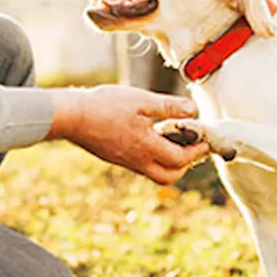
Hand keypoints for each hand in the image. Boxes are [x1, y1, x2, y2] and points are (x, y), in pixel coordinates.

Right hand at [48, 86, 210, 185]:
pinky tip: (151, 138)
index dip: (197, 150)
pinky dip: (154, 158)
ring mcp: (125, 161)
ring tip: (173, 141)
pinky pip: (141, 166)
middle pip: (170, 176)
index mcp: (148, 147)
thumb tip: (194, 111)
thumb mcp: (142, 100)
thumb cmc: (106, 105)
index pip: (181, 159)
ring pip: (155, 173)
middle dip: (185, 164)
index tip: (204, 139)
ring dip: (170, 162)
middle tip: (192, 146)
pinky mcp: (116, 158)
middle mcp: (138, 160)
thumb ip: (169, 107)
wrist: (72, 117)